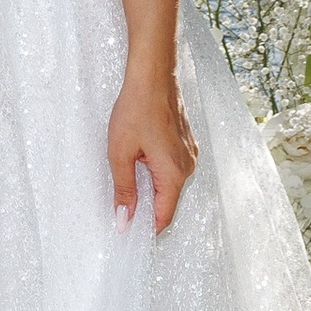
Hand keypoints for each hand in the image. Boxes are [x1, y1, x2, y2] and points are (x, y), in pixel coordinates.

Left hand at [107, 65, 197, 231]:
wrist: (153, 76)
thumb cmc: (135, 110)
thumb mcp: (120, 153)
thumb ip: (124, 189)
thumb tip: (124, 219)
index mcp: (174, 174)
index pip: (163, 217)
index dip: (146, 229)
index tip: (127, 234)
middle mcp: (188, 167)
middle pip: (168, 202)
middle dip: (147, 210)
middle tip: (122, 211)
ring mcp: (190, 155)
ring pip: (170, 185)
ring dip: (151, 190)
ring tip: (129, 184)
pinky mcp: (186, 144)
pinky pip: (173, 169)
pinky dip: (157, 175)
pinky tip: (140, 164)